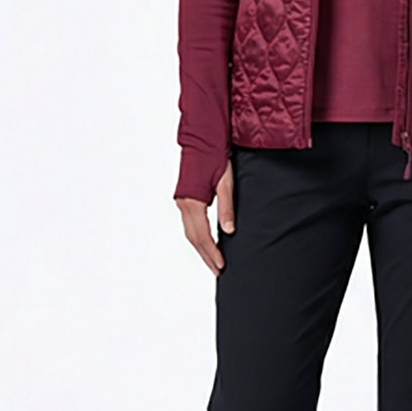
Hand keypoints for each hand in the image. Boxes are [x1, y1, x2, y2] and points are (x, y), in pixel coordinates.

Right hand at [175, 159, 235, 275]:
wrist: (202, 139)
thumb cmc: (215, 157)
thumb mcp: (226, 182)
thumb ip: (226, 208)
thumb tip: (229, 231)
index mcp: (192, 201)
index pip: (202, 235)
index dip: (212, 252)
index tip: (221, 265)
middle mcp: (183, 203)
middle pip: (193, 238)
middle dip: (206, 256)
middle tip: (218, 271)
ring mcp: (182, 201)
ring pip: (190, 232)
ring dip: (201, 248)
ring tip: (213, 261)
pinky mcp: (185, 198)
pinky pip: (189, 223)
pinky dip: (198, 236)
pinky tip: (207, 242)